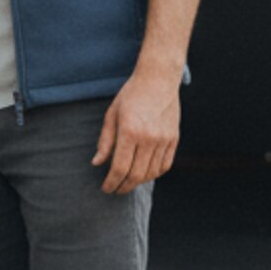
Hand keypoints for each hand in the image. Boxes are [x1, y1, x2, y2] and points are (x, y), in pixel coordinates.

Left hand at [93, 70, 179, 194]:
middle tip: (115, 190)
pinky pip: (164, 165)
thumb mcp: (111, 115)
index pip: (119, 167)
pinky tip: (144, 174)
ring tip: (128, 182)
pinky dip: (154, 174)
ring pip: (151, 173)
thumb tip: (97, 163)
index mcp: (129, 131)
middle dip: (123, 187)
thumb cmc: (131, 95)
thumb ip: (105, 141)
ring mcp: (163, 139)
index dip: (111, 182)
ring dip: (138, 182)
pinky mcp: (174, 139)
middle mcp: (148, 137)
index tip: (106, 188)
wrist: (158, 79)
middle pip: (135, 175)